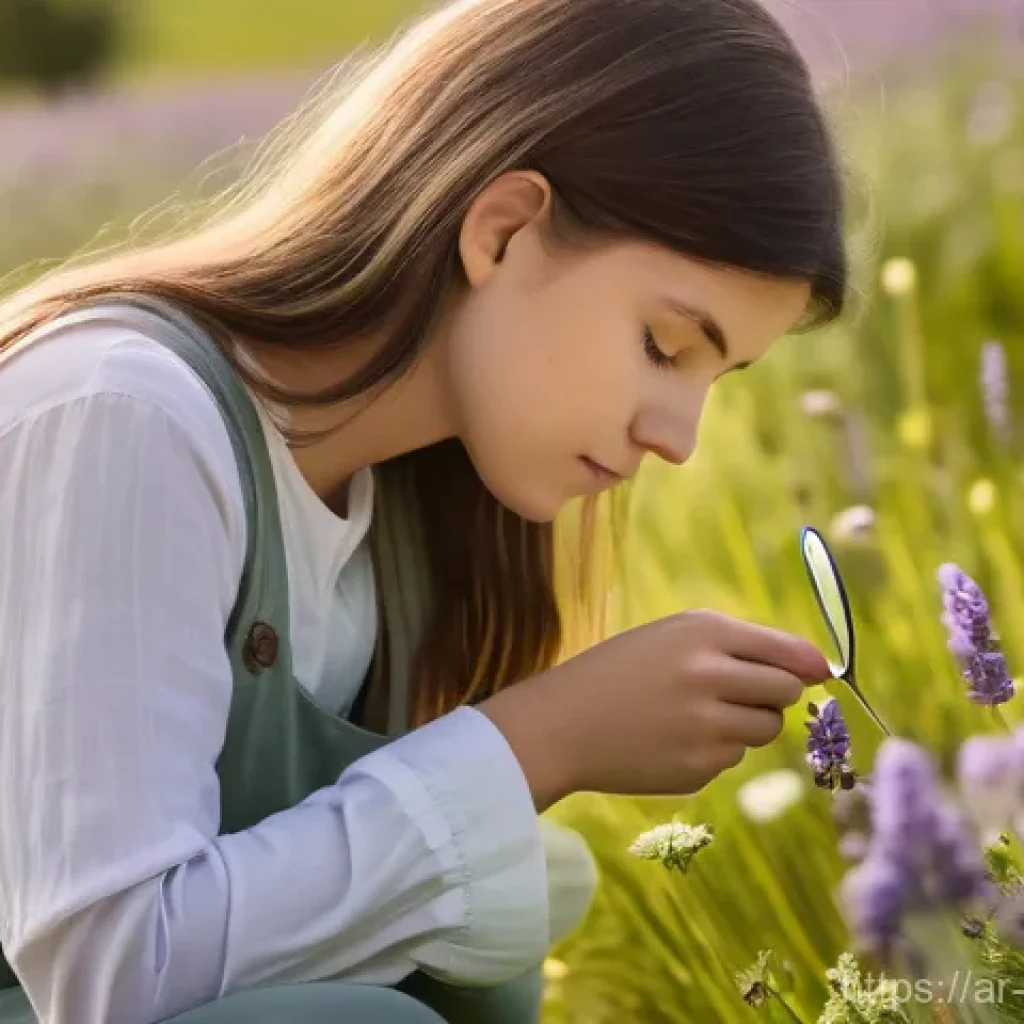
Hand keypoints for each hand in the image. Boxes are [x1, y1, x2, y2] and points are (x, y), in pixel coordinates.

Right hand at [479, 609, 828, 809]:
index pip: (788, 652)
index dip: (807, 665)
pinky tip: (672, 740)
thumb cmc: (618, 671)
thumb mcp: (671, 637)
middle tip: (738, 693)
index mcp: (704, 633)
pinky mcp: (699, 768)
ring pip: (765, 729)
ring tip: (696, 716)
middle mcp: (710, 676)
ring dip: (745, 723)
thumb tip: (819, 670)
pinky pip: (733, 758)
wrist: (562, 724)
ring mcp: (706, 727)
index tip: (818, 673)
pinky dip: (714, 750)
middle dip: (774, 695)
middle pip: (786, 692)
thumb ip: (740, 645)